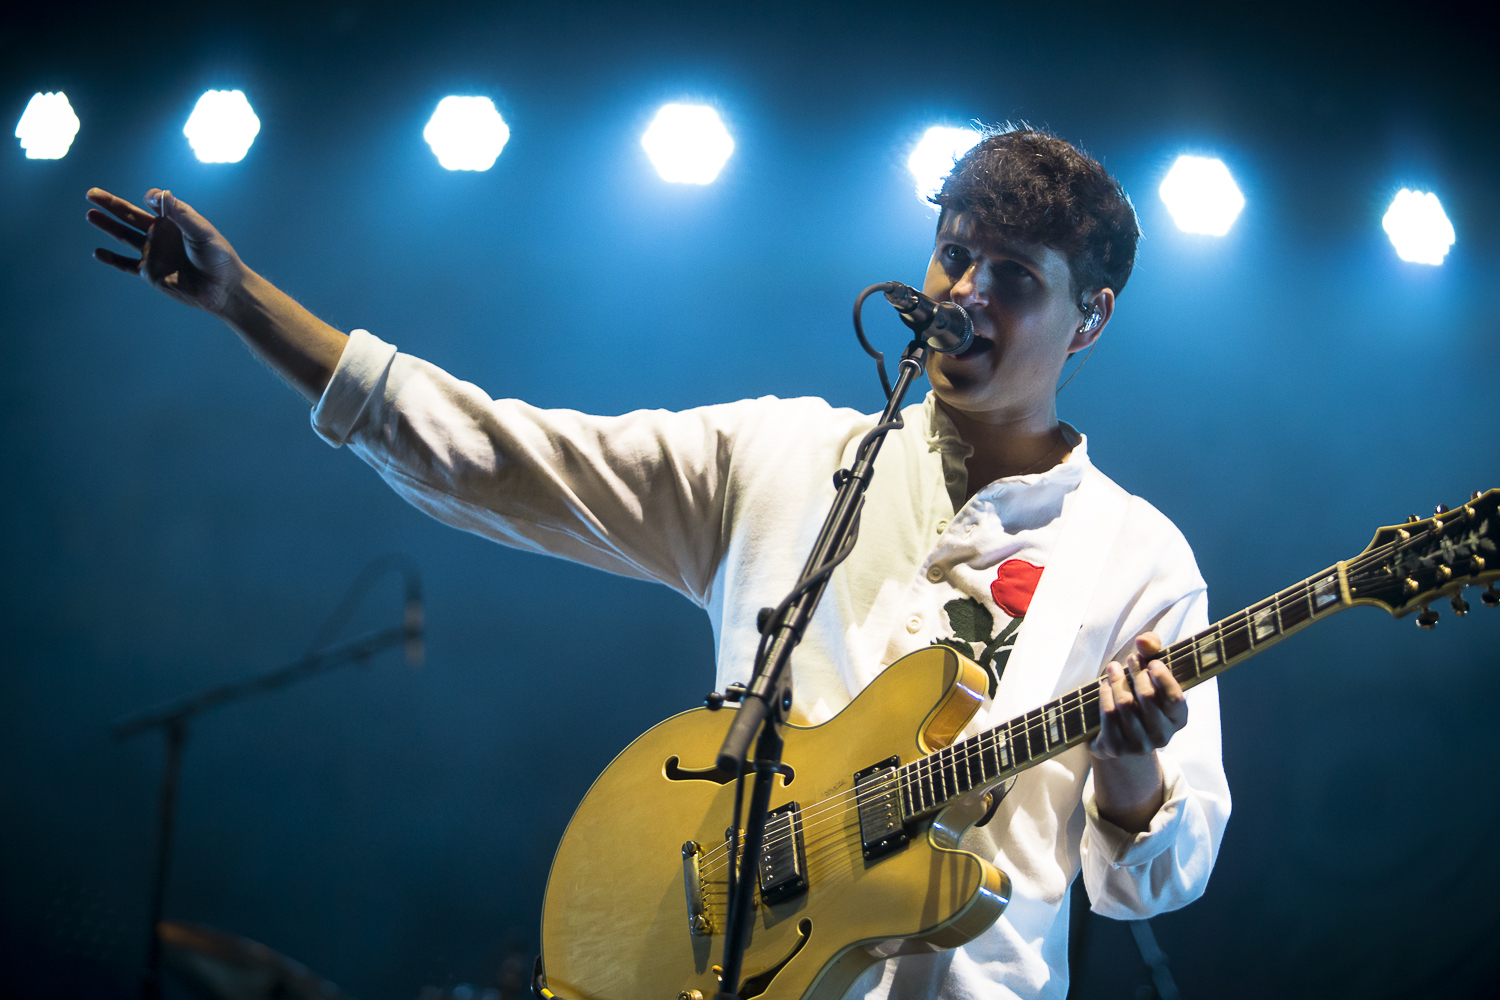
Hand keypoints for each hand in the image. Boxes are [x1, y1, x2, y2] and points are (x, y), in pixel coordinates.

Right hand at [86, 188, 245, 313]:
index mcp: (175, 221)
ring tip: (89, 213)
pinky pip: (126, 265)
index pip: (156, 202)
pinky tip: (97, 252)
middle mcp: (161, 235)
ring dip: (106, 225)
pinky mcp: (150, 272)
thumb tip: (160, 194)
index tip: (152, 199)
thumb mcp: (202, 232)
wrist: (222, 289)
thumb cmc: (218, 258)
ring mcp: (154, 253)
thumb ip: (181, 214)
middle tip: (91, 193)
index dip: (152, 197)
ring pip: (123, 236)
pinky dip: (112, 260)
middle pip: (130, 215)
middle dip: (111, 204)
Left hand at [1090, 631, 1187, 759]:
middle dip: (1137, 673)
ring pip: (1126, 705)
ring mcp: (1139, 745)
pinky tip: (1105, 685)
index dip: (1163, 678)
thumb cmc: (1139, 694)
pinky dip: (1105, 695)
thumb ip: (1152, 650)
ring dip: (1117, 681)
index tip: (1152, 662)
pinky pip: (1109, 714)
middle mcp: (1162, 736)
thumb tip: (1143, 640)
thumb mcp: (1150, 672)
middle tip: (1129, 657)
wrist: (1116, 733)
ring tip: (1113, 668)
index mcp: (1178, 719)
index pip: (1175, 699)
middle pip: (1147, 697)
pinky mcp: (1117, 747)